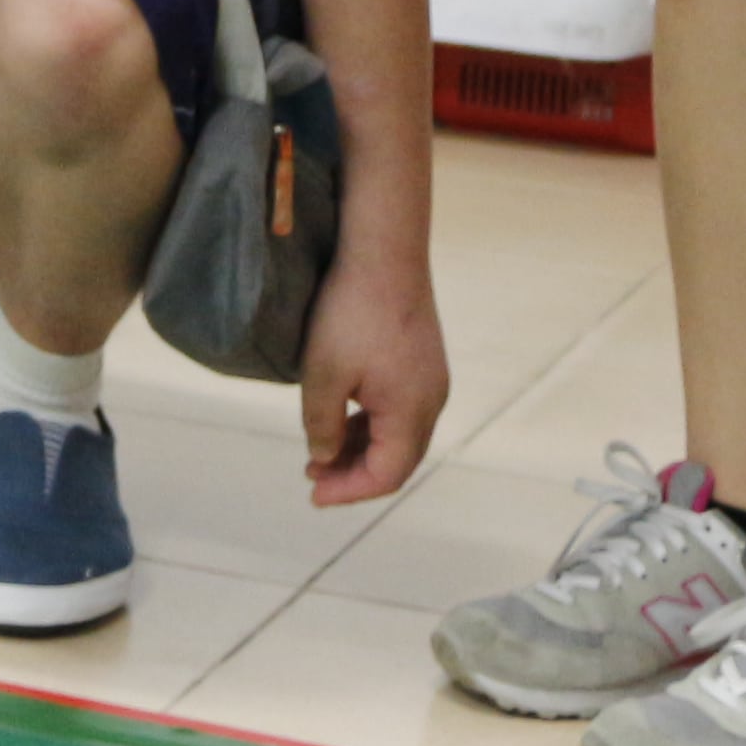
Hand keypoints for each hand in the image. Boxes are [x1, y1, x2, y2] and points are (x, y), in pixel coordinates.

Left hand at [297, 239, 449, 504]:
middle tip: (313, 477)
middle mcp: (432, 402)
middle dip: (354, 474)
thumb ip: (323, 425)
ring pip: (399, 435)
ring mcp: (431, 380)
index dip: (348, 491)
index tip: (313, 494)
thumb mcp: (324, 373)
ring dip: (362, 449)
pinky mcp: (423, 361)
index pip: (386, 474)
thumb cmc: (351, 311)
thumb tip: (323, 458)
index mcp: (412, 412)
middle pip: (397, 460)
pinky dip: (372, 424)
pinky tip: (343, 417)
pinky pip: (400, 410)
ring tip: (321, 451)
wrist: (384, 251)